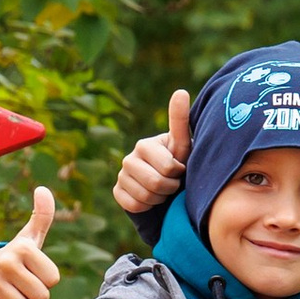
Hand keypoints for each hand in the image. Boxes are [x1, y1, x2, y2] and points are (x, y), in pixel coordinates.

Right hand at [0, 188, 59, 298]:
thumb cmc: (16, 258)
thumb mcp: (31, 238)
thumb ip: (43, 216)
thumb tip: (43, 189)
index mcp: (24, 248)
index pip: (53, 280)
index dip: (45, 281)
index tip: (32, 272)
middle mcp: (5, 261)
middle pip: (40, 297)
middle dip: (34, 297)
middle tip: (21, 285)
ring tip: (9, 291)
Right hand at [111, 88, 190, 215]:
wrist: (167, 188)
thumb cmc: (178, 163)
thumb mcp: (182, 144)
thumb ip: (180, 120)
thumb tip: (180, 91)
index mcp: (144, 145)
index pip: (167, 168)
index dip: (178, 174)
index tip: (180, 169)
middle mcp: (128, 158)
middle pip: (155, 184)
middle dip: (170, 188)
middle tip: (173, 184)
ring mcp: (121, 176)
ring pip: (145, 197)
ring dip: (160, 199)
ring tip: (163, 191)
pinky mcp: (117, 192)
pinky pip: (134, 205)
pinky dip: (146, 207)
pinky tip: (151, 200)